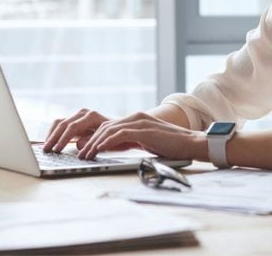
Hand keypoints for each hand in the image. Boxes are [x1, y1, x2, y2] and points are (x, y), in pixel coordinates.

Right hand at [43, 108, 111, 152]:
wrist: (117, 129)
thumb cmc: (112, 136)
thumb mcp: (105, 140)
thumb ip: (91, 141)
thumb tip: (78, 144)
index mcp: (91, 116)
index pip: (73, 127)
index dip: (63, 138)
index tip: (57, 149)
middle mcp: (83, 113)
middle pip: (63, 124)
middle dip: (53, 138)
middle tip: (46, 149)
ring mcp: (77, 115)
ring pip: (59, 122)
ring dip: (51, 135)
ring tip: (45, 147)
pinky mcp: (73, 120)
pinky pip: (60, 124)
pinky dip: (53, 132)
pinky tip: (49, 141)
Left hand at [77, 112, 206, 161]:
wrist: (192, 143)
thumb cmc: (172, 146)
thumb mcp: (146, 142)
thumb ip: (131, 141)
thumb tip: (113, 148)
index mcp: (135, 119)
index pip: (108, 126)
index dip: (93, 137)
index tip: (83, 149)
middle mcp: (135, 117)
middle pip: (104, 126)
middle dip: (89, 139)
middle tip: (79, 153)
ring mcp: (140, 122)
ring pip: (110, 129)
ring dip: (95, 143)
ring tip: (85, 154)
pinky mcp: (144, 129)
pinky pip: (120, 134)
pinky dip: (108, 142)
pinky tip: (99, 149)